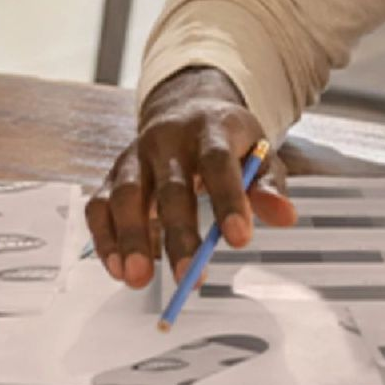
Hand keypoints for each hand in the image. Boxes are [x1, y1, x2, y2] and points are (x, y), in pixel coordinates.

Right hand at [85, 66, 295, 290]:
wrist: (186, 107)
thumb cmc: (227, 140)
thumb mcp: (258, 153)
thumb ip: (269, 185)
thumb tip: (284, 216)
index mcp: (209, 129)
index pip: (218, 162)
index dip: (228, 199)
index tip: (239, 240)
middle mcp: (167, 139)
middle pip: (170, 185)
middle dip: (178, 233)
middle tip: (188, 277)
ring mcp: (135, 155)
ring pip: (125, 194)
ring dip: (130, 237)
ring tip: (138, 278)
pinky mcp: (113, 174)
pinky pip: (99, 205)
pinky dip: (104, 238)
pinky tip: (117, 268)